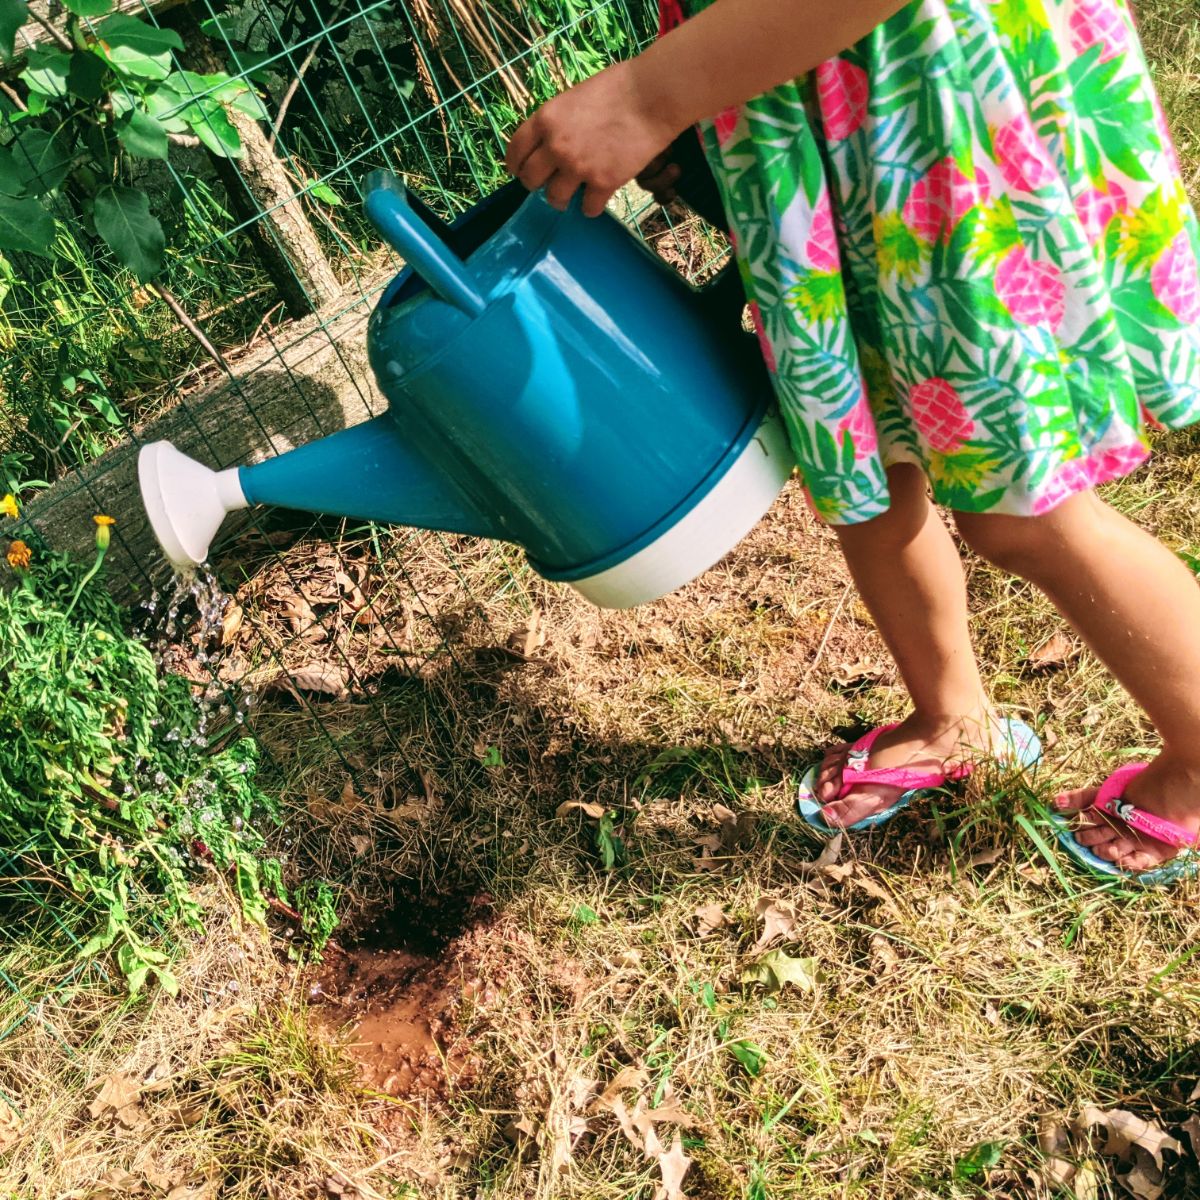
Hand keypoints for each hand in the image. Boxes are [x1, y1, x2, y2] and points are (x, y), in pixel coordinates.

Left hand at [505, 59, 677, 216]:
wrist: (652, 96)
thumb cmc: (618, 88)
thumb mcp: (574, 97)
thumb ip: (558, 122)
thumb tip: (551, 143)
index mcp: (546, 120)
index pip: (515, 151)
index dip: (516, 165)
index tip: (520, 172)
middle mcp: (556, 146)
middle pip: (530, 180)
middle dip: (536, 185)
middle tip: (548, 185)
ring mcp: (578, 167)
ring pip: (555, 199)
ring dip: (562, 200)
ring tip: (571, 197)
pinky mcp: (603, 183)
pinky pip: (588, 209)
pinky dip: (591, 208)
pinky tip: (597, 200)